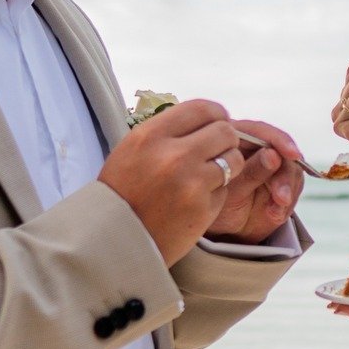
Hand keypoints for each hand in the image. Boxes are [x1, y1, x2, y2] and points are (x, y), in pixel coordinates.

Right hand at [99, 100, 244, 265]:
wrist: (115, 239)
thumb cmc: (123, 192)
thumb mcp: (132, 149)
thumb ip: (167, 132)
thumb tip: (206, 119)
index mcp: (151, 136)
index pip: (202, 108)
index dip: (216, 114)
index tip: (218, 122)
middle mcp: (173, 155)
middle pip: (224, 131)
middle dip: (226, 139)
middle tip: (218, 150)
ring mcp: (191, 183)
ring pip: (233, 159)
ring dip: (227, 165)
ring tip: (210, 174)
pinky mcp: (204, 208)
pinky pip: (226, 189)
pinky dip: (217, 192)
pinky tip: (197, 199)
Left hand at [205, 119, 304, 244]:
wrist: (218, 228)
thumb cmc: (213, 204)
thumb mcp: (229, 190)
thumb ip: (250, 172)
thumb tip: (273, 154)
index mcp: (234, 140)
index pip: (260, 132)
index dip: (279, 141)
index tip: (293, 155)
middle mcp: (255, 148)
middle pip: (280, 151)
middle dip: (284, 176)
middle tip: (282, 199)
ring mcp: (271, 164)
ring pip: (291, 169)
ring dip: (287, 191)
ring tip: (275, 212)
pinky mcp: (281, 180)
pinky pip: (292, 187)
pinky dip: (286, 203)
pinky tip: (275, 214)